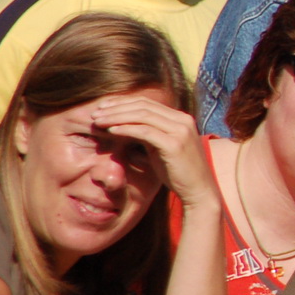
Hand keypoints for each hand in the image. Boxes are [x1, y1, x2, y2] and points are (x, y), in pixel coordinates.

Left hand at [89, 96, 214, 208]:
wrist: (199, 191)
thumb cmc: (178, 173)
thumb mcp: (162, 148)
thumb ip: (149, 135)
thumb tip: (124, 128)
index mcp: (181, 118)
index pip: (148, 103)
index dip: (123, 103)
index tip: (104, 108)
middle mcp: (183, 120)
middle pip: (144, 106)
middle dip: (117, 107)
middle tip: (95, 113)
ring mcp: (180, 131)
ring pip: (142, 116)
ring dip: (117, 117)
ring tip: (98, 121)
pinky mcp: (174, 144)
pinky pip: (145, 132)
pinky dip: (126, 129)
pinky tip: (111, 131)